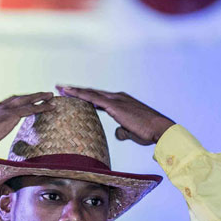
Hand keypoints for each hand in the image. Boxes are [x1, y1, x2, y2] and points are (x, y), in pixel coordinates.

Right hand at [0, 92, 54, 151]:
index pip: (5, 105)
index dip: (15, 104)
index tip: (22, 102)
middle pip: (17, 99)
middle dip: (29, 96)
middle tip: (39, 95)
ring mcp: (5, 110)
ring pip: (26, 100)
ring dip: (38, 97)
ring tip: (49, 95)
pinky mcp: (12, 115)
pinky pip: (31, 109)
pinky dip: (42, 107)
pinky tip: (51, 106)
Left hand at [55, 85, 174, 145]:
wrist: (160, 129)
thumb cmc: (148, 132)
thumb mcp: (132, 132)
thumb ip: (122, 131)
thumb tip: (117, 133)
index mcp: (121, 102)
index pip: (100, 98)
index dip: (86, 96)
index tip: (74, 95)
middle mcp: (118, 97)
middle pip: (93, 92)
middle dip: (77, 90)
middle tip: (62, 88)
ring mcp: (116, 100)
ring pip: (90, 93)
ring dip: (75, 90)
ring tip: (60, 88)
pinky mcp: (114, 105)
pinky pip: (93, 98)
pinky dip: (80, 94)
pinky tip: (69, 92)